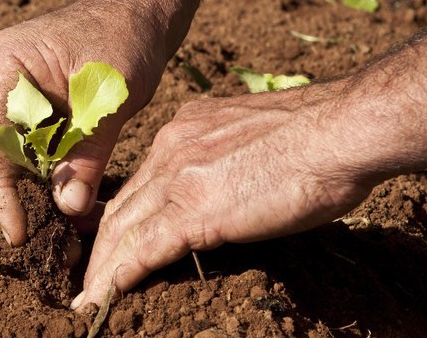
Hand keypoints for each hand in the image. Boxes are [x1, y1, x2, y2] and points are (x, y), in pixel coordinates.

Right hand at [0, 0, 171, 245]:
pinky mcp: (21, 103)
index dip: (0, 192)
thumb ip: (88, 152)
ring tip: (71, 224)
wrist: (134, 10)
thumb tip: (68, 208)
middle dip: (24, 196)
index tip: (17, 233)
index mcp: (1, 65)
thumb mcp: (110, 97)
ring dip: (40, 187)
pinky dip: (50, 171)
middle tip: (55, 242)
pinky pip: (28, 146)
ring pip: (13, 155)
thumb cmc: (123, 37)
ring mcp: (2, 90)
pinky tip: (73, 195)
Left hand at [73, 82, 377, 308]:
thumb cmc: (315, 135)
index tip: (115, 237)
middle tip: (89, 273)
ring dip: (103, 267)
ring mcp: (178, 178)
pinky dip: (119, 276)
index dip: (124, 213)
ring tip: (90, 295)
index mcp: (185, 130)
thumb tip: (228, 181)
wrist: (336, 131)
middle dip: (102, 244)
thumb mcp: (252, 136)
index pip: (142, 181)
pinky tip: (104, 296)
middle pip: (122, 204)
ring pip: (123, 228)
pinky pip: (144, 250)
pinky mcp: (193, 211)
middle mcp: (171, 148)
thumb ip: (225, 156)